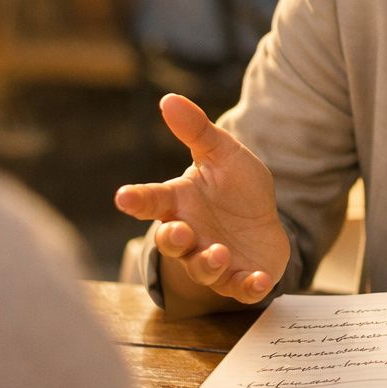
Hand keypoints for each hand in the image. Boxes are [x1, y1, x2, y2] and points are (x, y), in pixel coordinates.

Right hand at [114, 94, 290, 304]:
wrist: (264, 223)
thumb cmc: (235, 187)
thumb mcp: (222, 154)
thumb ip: (197, 131)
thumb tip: (169, 99)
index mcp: (179, 203)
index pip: (151, 200)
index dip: (136, 200)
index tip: (123, 196)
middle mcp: (190, 235)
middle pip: (171, 242)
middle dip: (173, 240)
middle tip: (180, 231)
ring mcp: (213, 259)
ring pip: (202, 268)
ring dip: (208, 263)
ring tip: (219, 253)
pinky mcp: (239, 278)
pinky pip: (239, 288)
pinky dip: (247, 286)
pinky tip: (257, 280)